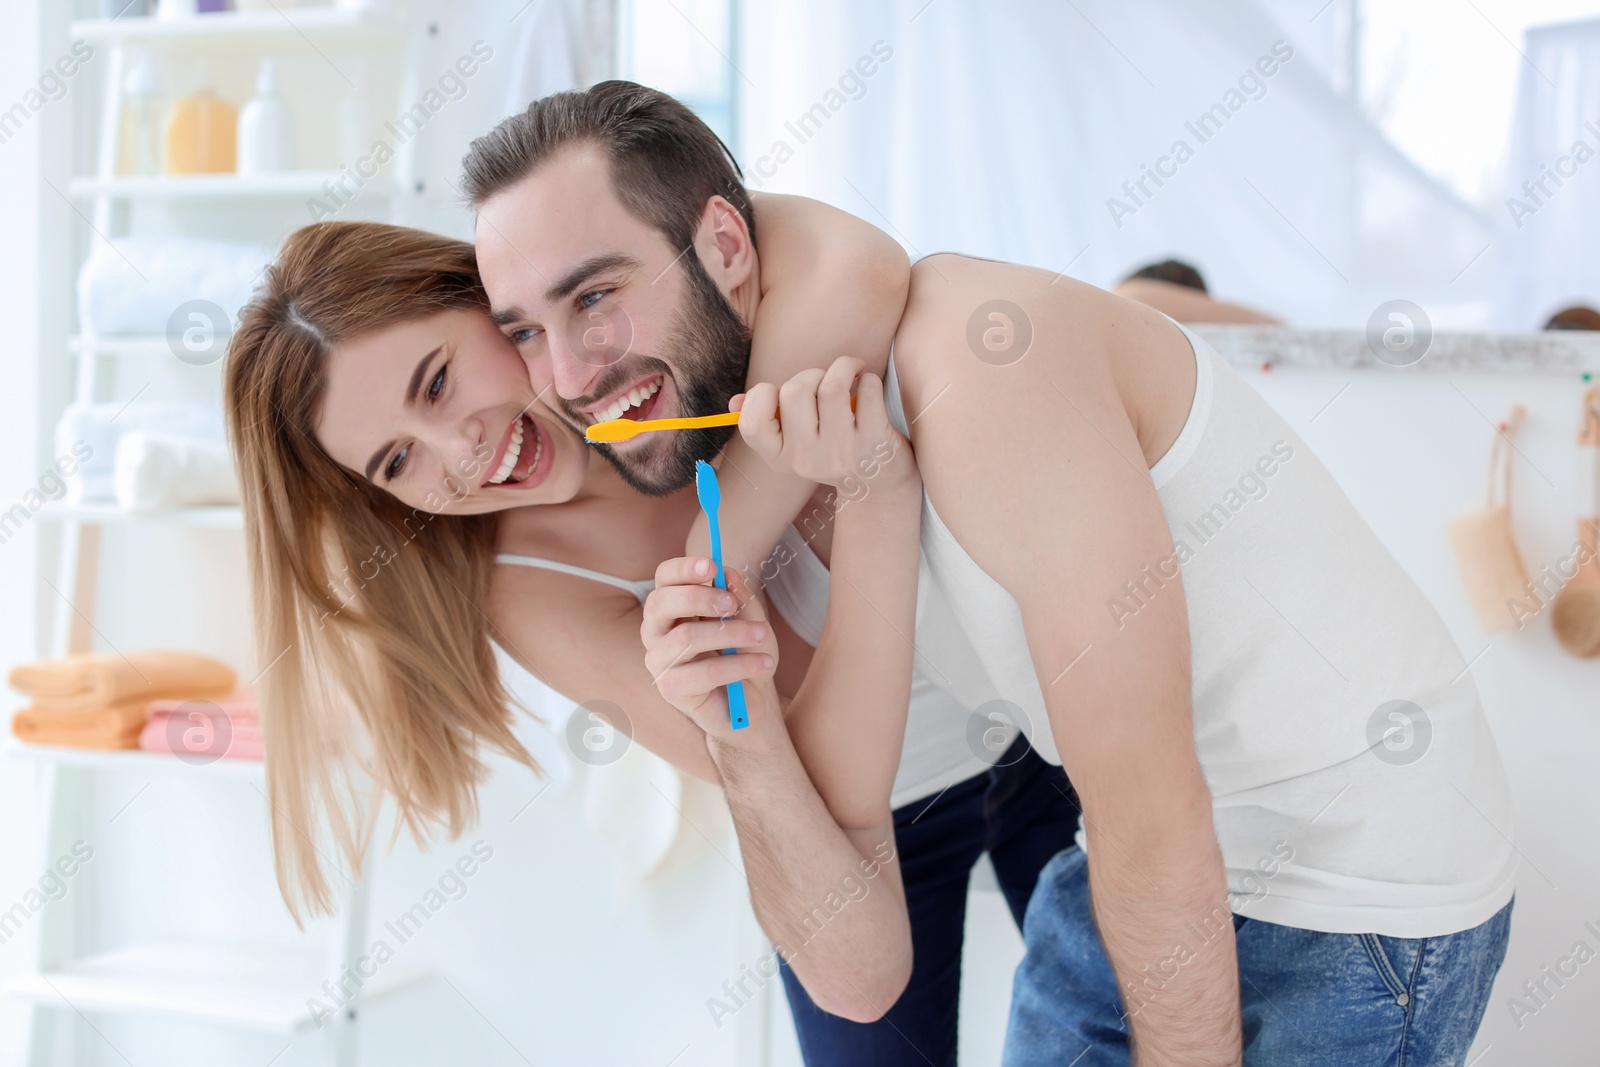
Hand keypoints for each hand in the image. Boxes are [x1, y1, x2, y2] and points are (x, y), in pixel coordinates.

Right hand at [641, 558, 780, 739]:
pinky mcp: (671, 689)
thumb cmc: (744, 656)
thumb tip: (728, 574)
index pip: (664, 578)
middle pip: (661, 602)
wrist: (750, 704)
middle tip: (732, 604)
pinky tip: (764, 664)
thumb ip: (740, 600)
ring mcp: (659, 661)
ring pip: (686, 637)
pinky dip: (740, 665)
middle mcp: (657, 632)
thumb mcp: (751, 622)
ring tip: (761, 635)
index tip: (712, 566)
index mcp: (672, 607)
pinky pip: (704, 671)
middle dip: (699, 597)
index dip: (683, 568)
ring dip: (731, 633)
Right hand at [735, 356, 917, 499]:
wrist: (878, 482)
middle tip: (825, 382)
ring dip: (842, 367)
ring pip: (831, 386)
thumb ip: (766, 420)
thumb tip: (735, 402)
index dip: (762, 394)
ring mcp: (841, 451)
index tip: (780, 391)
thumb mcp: (796, 443)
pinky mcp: (874, 441)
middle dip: (810, 374)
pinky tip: (868, 388)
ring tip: (850, 374)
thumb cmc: (832, 449)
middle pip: (793, 391)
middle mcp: (808, 459)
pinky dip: (868, 379)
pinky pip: (867, 389)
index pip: (753, 423)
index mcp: (781, 457)